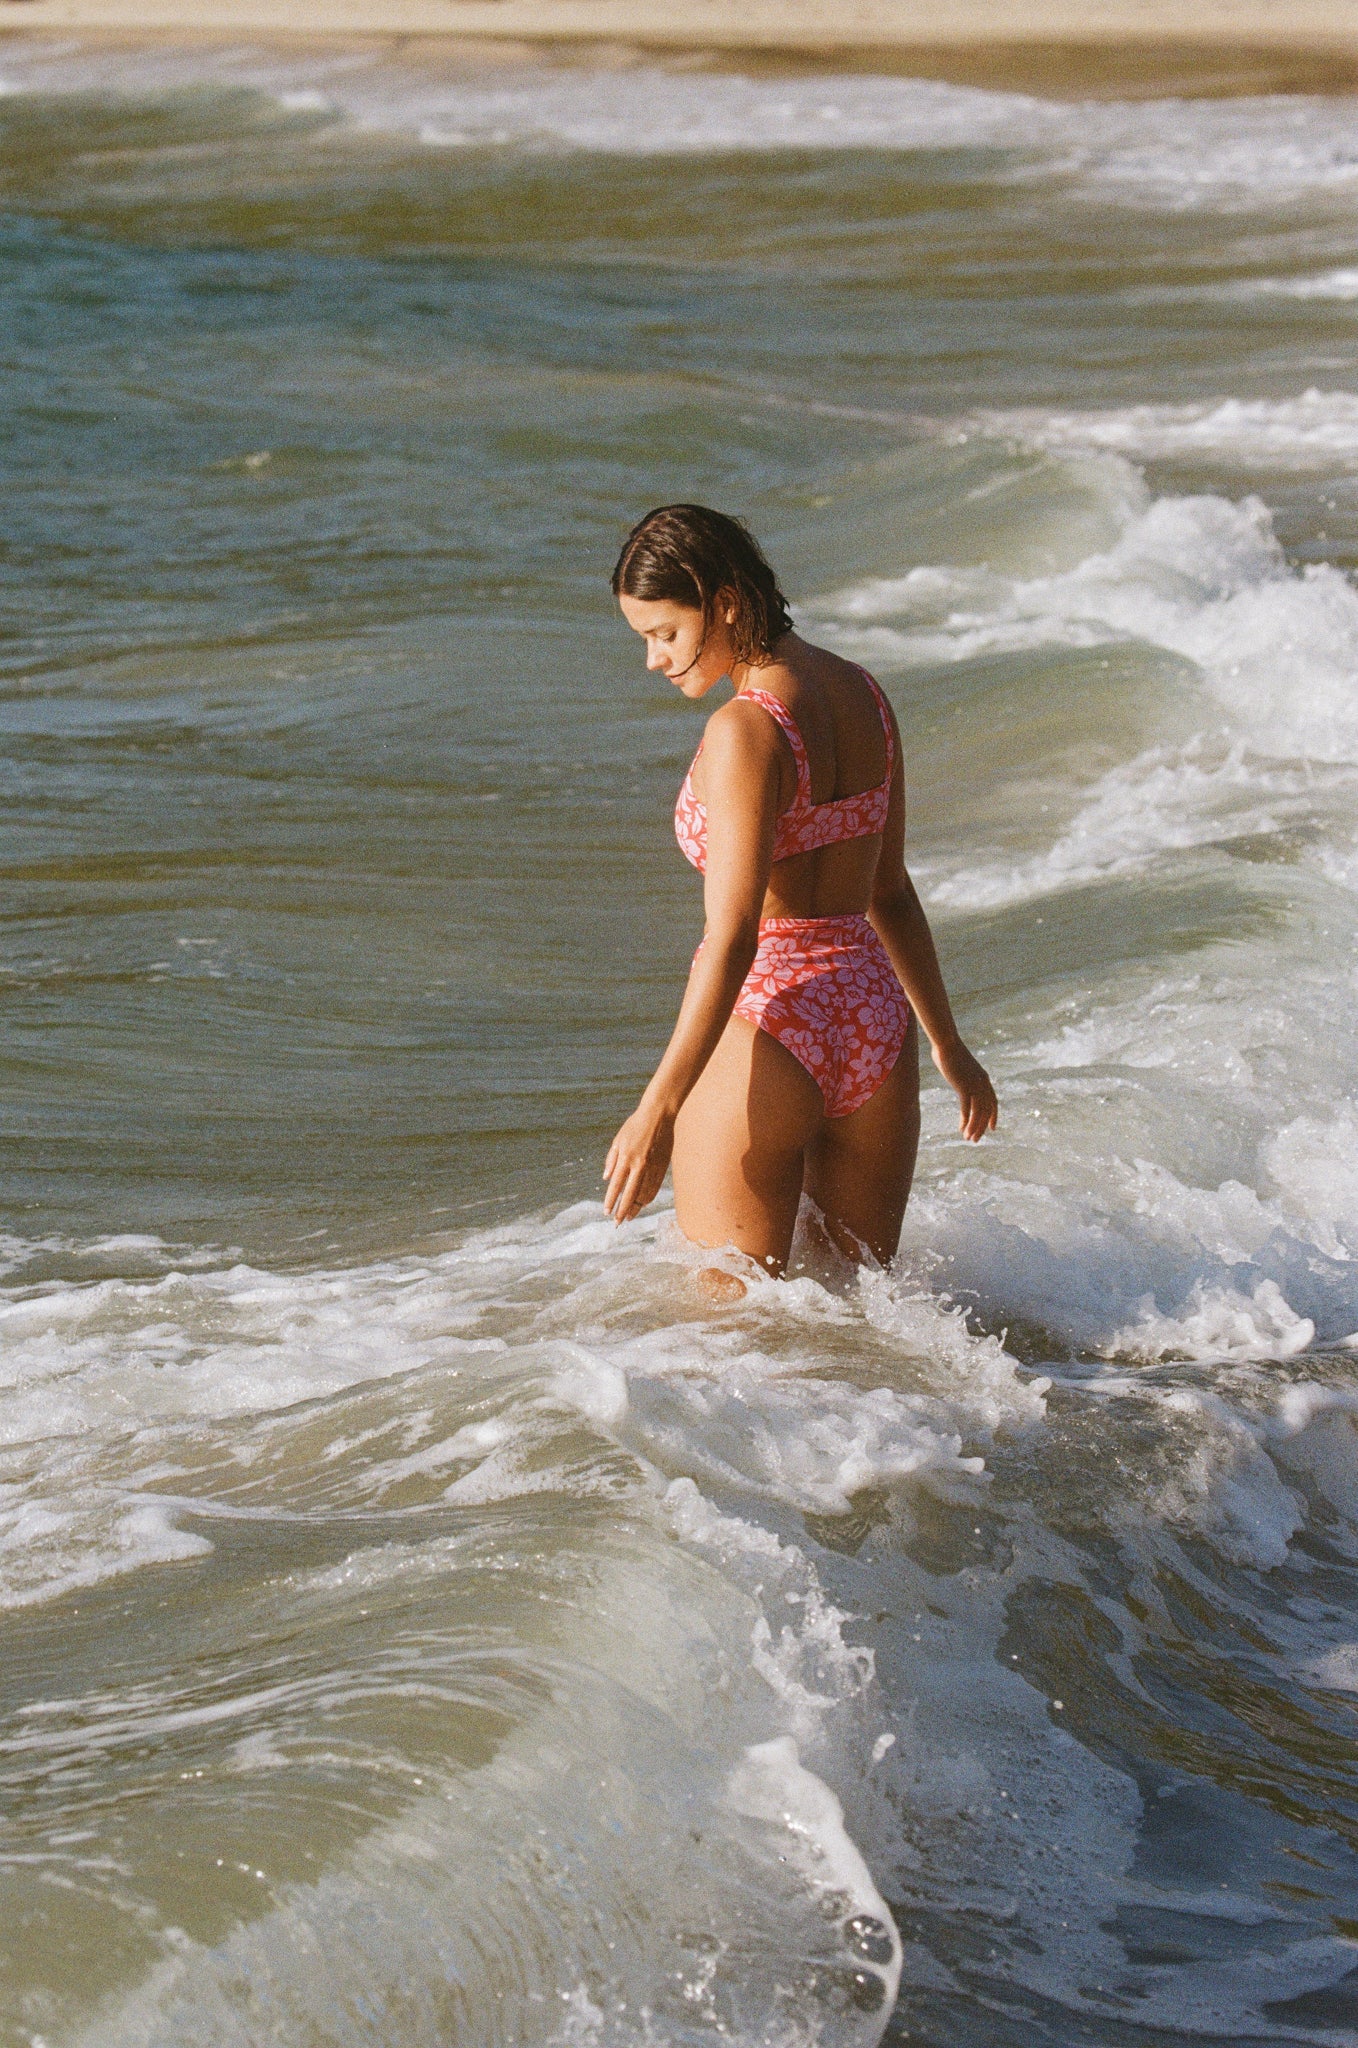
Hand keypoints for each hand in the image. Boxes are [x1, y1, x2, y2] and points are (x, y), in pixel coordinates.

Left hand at [603, 1101, 674, 1223]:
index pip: (616, 1185)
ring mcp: (653, 1167)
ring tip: (629, 1216)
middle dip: (623, 1210)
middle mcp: (639, 1165)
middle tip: (617, 1223)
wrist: (659, 1115)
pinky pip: (655, 1187)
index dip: (611, 1200)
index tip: (606, 1212)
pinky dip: (648, 1198)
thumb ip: (611, 1159)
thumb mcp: (618, 1140)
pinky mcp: (663, 1166)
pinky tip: (643, 1204)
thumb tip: (606, 1178)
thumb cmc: (635, 1126)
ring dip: (636, 1207)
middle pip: (630, 1194)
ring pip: (644, 1193)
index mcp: (626, 1157)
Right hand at [932, 1036, 997, 1142]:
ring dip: (974, 1127)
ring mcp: (974, 1085)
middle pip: (986, 1111)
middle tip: (975, 1139)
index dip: (993, 1116)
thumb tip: (960, 1081)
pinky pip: (967, 1108)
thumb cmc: (950, 1052)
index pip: (993, 1102)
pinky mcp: (964, 1086)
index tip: (992, 1129)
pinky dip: (965, 1120)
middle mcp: (982, 1083)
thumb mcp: (961, 1067)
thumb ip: (963, 1077)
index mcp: (984, 1079)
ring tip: (968, 1138)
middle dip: (981, 1127)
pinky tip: (961, 1128)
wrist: (946, 1043)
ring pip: (978, 1112)